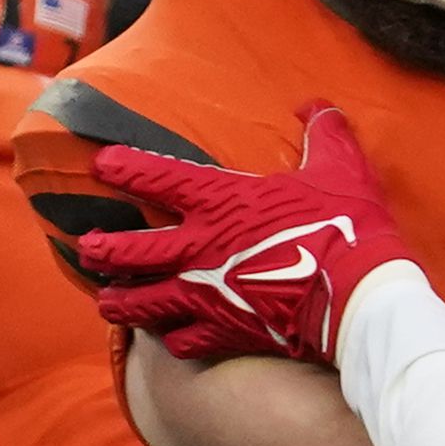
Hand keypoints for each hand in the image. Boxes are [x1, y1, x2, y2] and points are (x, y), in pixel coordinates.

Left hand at [82, 106, 417, 362]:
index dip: (127, 169)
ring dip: (121, 302)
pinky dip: (170, 339)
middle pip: (136, 249)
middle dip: (105, 248)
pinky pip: (181, 341)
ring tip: (104, 302)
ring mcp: (206, 295)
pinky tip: (164, 339)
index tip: (100, 164)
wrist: (357, 295)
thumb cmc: (345, 225)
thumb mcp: (339, 166)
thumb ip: (322, 131)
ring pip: (144, 302)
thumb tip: (316, 105)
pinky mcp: (223, 333)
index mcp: (223, 202)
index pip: (161, 178)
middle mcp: (201, 248)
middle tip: (87, 247)